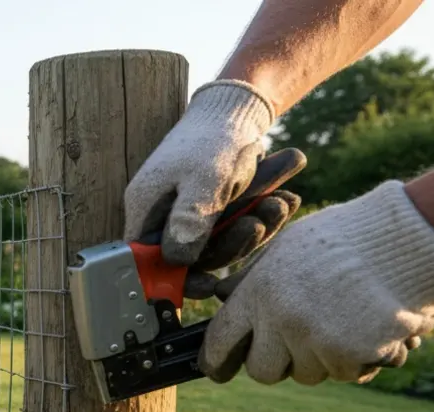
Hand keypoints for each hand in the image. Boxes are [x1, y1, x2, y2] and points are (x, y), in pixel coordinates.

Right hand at [124, 80, 276, 266]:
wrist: (238, 105)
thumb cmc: (215, 138)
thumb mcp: (204, 179)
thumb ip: (189, 221)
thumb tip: (175, 261)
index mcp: (147, 209)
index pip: (150, 261)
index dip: (176, 279)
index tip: (208, 285)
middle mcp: (163, 214)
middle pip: (192, 254)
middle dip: (235, 241)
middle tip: (264, 220)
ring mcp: (188, 211)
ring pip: (221, 241)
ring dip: (257, 224)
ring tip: (284, 201)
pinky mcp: (213, 206)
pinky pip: (236, 225)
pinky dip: (261, 214)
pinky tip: (287, 197)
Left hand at [200, 180, 433, 385]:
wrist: (404, 240)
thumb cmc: (345, 240)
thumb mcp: (286, 249)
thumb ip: (253, 279)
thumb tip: (223, 296)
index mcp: (258, 292)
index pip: (220, 341)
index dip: (216, 361)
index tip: (218, 370)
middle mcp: (278, 319)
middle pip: (261, 371)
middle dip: (277, 363)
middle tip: (299, 343)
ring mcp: (312, 339)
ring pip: (305, 374)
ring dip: (320, 359)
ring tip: (341, 322)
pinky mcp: (345, 354)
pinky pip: (343, 374)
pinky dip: (354, 360)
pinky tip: (365, 330)